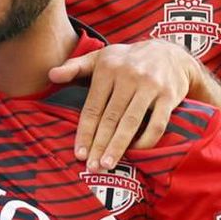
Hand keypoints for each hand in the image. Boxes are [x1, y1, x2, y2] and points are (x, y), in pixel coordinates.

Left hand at [49, 39, 200, 170]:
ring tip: (108, 164)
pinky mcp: (169, 96)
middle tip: (91, 167)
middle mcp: (128, 77)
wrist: (169, 52)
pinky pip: (157, 124)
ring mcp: (150, 86)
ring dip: (118, 146)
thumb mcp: (100, 57)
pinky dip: (146, 141)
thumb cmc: (127, 60)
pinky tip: (135, 152)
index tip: (79, 153)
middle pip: (110, 118)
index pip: (93, 107)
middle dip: (99, 145)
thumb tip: (50, 75)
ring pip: (131, 122)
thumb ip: (75, 67)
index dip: (85, 132)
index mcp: (108, 69)